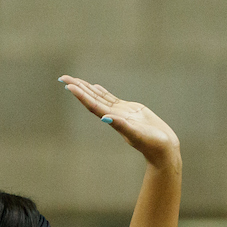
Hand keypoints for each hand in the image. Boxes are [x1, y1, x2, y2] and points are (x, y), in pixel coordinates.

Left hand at [62, 76, 180, 168]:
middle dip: (78, 88)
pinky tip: (96, 87)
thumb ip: (122, 126)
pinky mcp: (130, 110)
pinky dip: (102, 92)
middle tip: (63, 77)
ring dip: (87, 88)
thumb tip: (104, 118)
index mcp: (114, 120)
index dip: (81, 95)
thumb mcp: (137, 134)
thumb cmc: (152, 144)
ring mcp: (121, 112)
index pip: (93, 105)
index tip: (68, 85)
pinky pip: (112, 99)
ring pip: (100, 97)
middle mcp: (114, 115)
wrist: (164, 149)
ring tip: (74, 80)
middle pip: (92, 99)